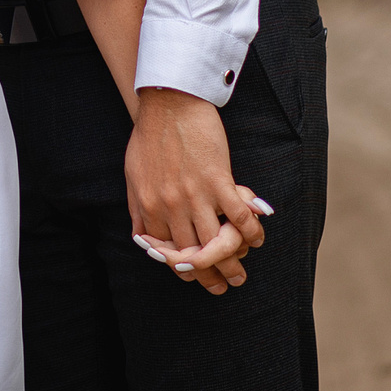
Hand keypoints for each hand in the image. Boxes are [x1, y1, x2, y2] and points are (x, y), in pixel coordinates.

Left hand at [126, 86, 269, 292]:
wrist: (168, 103)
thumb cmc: (149, 137)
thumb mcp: (133, 177)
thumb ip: (137, 210)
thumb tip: (140, 238)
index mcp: (150, 208)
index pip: (167, 251)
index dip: (183, 269)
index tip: (194, 277)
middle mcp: (172, 207)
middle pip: (193, 254)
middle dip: (209, 276)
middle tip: (224, 287)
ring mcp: (196, 195)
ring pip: (217, 243)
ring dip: (232, 263)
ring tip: (241, 275)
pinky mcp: (218, 181)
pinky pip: (238, 217)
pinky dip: (250, 232)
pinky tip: (257, 240)